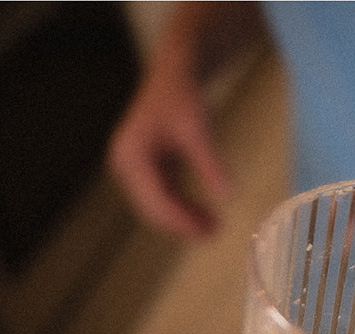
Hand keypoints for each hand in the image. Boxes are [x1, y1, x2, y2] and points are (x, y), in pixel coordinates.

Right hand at [105, 41, 232, 237]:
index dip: (181, 221)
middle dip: (182, 224)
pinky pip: (163, 195)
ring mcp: (134, 168)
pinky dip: (183, 206)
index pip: (155, 200)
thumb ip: (211, 164)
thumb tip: (228, 196)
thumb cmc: (183, 99)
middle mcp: (126, 165)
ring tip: (214, 228)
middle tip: (215, 235)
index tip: (208, 233)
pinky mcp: (146, 169)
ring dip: (183, 219)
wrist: (174, 77)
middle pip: (152, 208)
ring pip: (157, 205)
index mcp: (131, 157)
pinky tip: (206, 216)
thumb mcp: (199, 131)